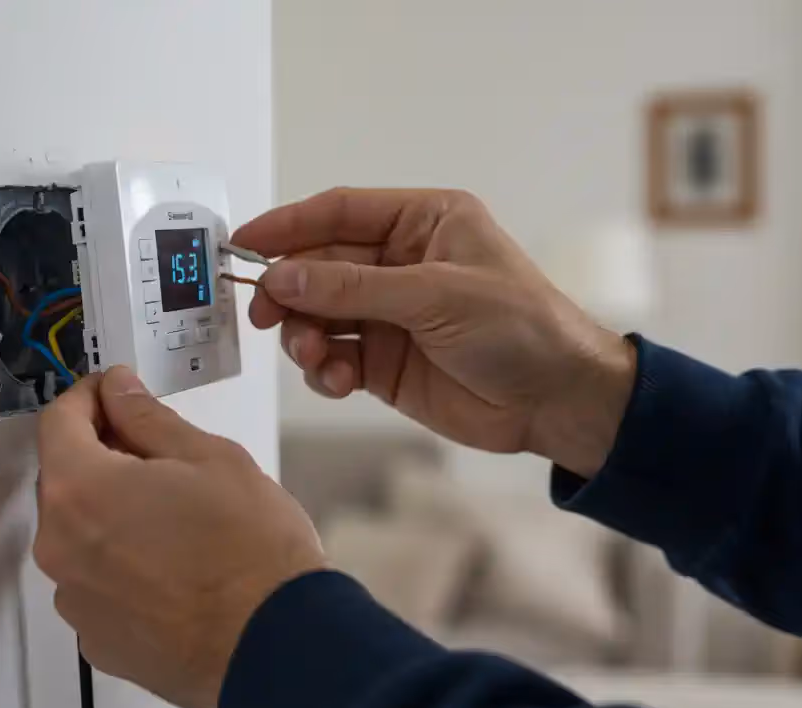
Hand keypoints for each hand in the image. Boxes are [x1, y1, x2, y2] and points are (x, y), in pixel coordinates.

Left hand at [33, 367, 325, 707]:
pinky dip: (124, 569)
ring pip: (81, 537)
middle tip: (161, 457)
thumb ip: (149, 419)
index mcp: (80, 490)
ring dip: (113, 517)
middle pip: (65, 481)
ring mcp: (76, 601)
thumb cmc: (251, 548)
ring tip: (178, 522)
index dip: (90, 396)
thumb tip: (119, 392)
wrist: (276, 644)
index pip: (59, 421)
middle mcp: (60, 548)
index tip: (117, 391)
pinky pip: (98, 587)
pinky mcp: (99, 642)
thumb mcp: (209, 457)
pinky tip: (175, 569)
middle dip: (103, 458)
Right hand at [235, 188, 636, 477]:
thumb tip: (284, 276)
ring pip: (320, 315)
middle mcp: (402, 264)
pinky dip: (324, 368)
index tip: (244, 244)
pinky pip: (334, 358)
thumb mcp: (437, 295)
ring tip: (313, 354)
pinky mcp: (386, 363)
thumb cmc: (521, 328)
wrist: (557, 400)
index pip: (339, 213)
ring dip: (305, 334)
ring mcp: (391, 315)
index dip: (289, 225)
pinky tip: (336, 379)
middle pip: (320, 266)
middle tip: (265, 312)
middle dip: (290, 289)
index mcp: (423, 223)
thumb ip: (354, 287)